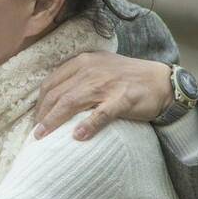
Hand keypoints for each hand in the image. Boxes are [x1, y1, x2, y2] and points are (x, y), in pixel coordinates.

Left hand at [33, 52, 172, 140]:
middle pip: (58, 94)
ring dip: (55, 120)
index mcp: (82, 62)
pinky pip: (101, 113)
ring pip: (72, 102)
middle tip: (35, 133)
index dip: (40, 103)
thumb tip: (53, 97)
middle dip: (42, 114)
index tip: (35, 119)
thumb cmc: (126, 77)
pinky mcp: (122, 99)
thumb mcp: (98, 67)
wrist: (162, 81)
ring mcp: (106, 84)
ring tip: (43, 136)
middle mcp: (91, 70)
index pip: (52, 83)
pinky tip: (77, 136)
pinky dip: (88, 124)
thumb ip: (77, 77)